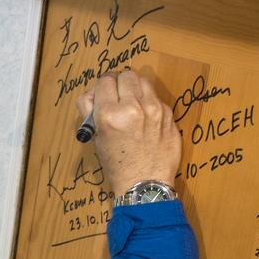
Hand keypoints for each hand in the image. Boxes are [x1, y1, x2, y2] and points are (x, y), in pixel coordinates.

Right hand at [76, 70, 180, 193]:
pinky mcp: (168, 113)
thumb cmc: (117, 165)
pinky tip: (145, 116)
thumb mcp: (96, 139)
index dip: (102, 87)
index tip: (103, 94)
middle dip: (119, 83)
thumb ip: (90, 112)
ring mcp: (154, 108)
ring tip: (132, 102)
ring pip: (142, 80)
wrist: (145, 183)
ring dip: (135, 87)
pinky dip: (148, 101)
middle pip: (125, 75)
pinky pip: (155, 96)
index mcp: (110, 115)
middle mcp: (133, 107)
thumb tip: (92, 94)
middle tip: (117, 96)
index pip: (104, 81)